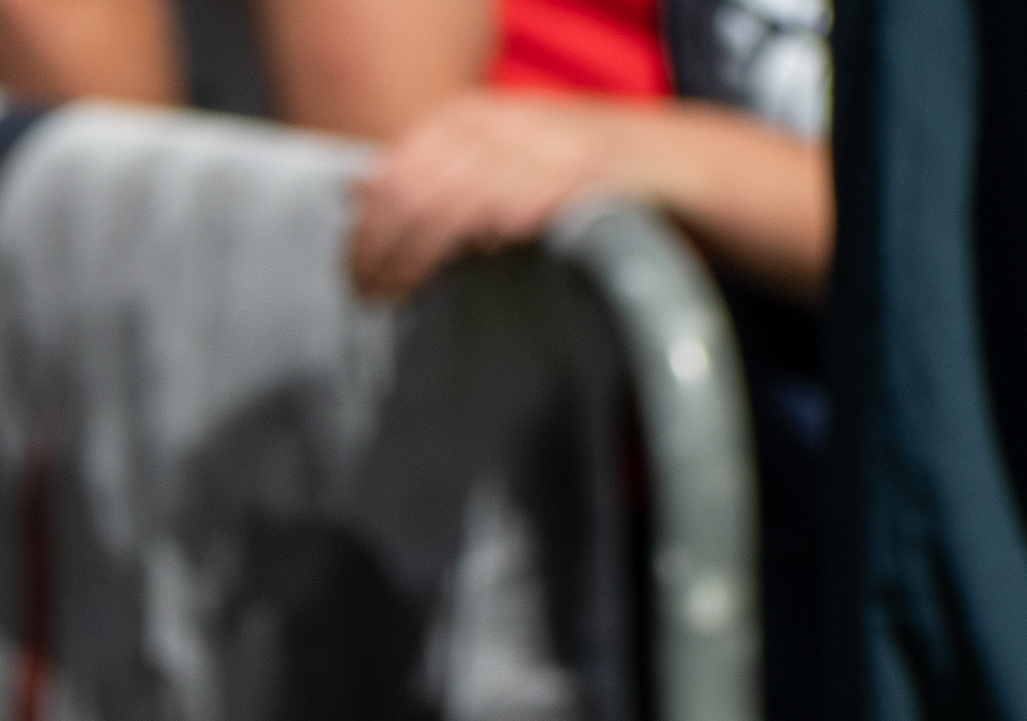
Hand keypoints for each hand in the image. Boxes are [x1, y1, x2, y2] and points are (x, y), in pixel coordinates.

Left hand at [347, 92, 620, 300]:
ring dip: (423, 257)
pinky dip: (499, 234)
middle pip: (419, 191)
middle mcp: (505, 123)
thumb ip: (431, 172)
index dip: (367, 229)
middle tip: (371, 297)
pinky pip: (524, 205)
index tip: (353, 273)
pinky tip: (485, 260)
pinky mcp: (588, 172)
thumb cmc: (569, 173)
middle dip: (385, 251)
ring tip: (404, 295)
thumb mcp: (492, 160)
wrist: (673, 162)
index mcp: (473, 117)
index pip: (398, 172)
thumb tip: (356, 189)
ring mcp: (547, 144)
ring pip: (459, 204)